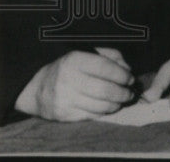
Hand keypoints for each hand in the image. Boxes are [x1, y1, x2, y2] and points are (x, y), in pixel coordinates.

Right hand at [14, 48, 134, 120]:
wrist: (39, 89)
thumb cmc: (70, 69)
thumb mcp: (87, 54)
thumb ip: (110, 57)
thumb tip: (127, 70)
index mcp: (75, 60)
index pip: (104, 67)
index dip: (122, 75)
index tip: (130, 79)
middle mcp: (68, 79)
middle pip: (104, 89)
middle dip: (123, 93)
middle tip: (130, 93)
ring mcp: (65, 99)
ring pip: (100, 105)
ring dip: (117, 104)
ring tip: (122, 100)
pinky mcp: (64, 115)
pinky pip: (92, 115)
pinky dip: (104, 112)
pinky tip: (108, 107)